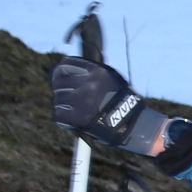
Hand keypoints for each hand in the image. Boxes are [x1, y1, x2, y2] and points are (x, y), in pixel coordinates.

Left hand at [49, 57, 167, 154]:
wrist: (134, 125)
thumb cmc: (123, 101)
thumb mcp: (112, 79)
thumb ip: (93, 73)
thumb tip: (72, 68)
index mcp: (96, 72)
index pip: (66, 65)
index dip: (59, 71)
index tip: (58, 75)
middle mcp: (87, 84)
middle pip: (58, 83)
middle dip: (60, 89)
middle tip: (65, 95)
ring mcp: (81, 101)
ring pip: (58, 99)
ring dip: (62, 105)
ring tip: (72, 109)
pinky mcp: (77, 118)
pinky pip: (59, 115)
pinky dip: (64, 118)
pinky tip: (72, 119)